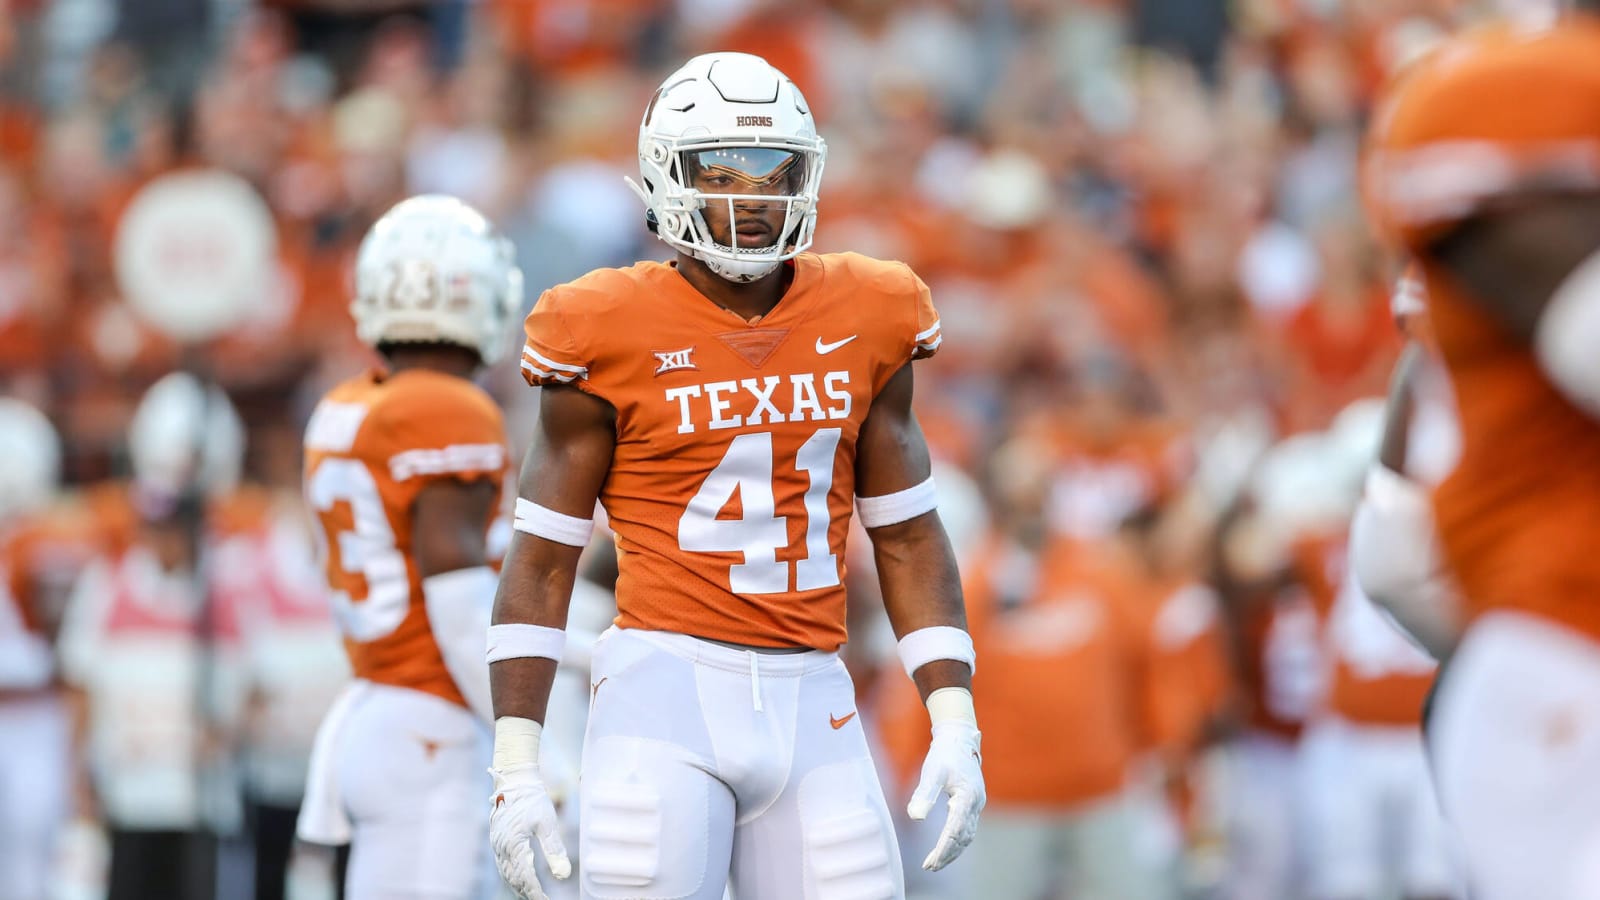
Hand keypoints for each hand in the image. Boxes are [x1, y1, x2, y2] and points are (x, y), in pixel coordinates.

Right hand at [488, 764, 571, 898]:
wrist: (514, 782)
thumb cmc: (532, 799)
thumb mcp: (547, 823)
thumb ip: (555, 851)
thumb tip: (564, 876)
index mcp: (513, 845)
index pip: (525, 878)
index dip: (536, 893)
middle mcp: (502, 849)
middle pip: (514, 880)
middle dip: (528, 893)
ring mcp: (497, 846)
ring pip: (507, 875)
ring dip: (519, 888)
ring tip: (533, 896)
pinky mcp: (498, 842)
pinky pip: (503, 866)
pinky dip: (513, 878)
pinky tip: (521, 882)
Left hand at [906, 719, 984, 870]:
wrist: (959, 740)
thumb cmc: (944, 755)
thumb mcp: (932, 772)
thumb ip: (924, 794)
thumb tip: (915, 818)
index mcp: (967, 796)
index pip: (955, 830)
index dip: (942, 849)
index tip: (929, 862)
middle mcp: (976, 803)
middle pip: (963, 837)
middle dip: (947, 854)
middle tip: (930, 867)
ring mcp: (977, 804)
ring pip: (967, 835)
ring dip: (953, 851)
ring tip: (935, 863)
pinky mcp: (973, 804)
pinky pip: (967, 829)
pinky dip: (957, 842)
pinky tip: (945, 847)